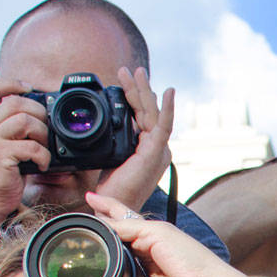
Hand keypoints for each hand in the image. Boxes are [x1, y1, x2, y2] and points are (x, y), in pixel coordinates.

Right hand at [0, 79, 49, 218]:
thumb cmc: (3, 176)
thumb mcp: (6, 147)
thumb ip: (17, 130)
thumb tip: (47, 118)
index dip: (10, 83)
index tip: (28, 89)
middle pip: (16, 101)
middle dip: (39, 113)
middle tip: (45, 133)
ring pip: (25, 120)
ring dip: (43, 134)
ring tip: (44, 149)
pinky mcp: (0, 155)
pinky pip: (31, 146)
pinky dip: (43, 155)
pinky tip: (42, 164)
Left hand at [81, 193, 268, 276]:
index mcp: (153, 264)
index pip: (126, 246)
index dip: (108, 239)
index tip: (87, 240)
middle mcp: (153, 247)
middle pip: (122, 225)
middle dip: (103, 216)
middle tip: (80, 212)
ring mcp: (155, 238)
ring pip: (120, 221)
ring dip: (101, 213)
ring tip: (83, 206)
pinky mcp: (157, 233)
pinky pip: (124, 225)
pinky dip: (107, 224)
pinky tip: (92, 222)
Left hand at [94, 67, 176, 208]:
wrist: (115, 206)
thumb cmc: (113, 190)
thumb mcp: (111, 157)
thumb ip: (115, 142)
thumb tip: (108, 127)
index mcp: (148, 149)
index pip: (141, 117)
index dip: (133, 98)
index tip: (123, 82)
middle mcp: (156, 148)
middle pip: (147, 111)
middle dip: (137, 89)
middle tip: (129, 70)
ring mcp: (158, 149)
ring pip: (152, 113)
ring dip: (143, 90)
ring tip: (135, 72)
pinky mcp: (156, 152)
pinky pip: (164, 125)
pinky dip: (167, 108)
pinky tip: (167, 92)